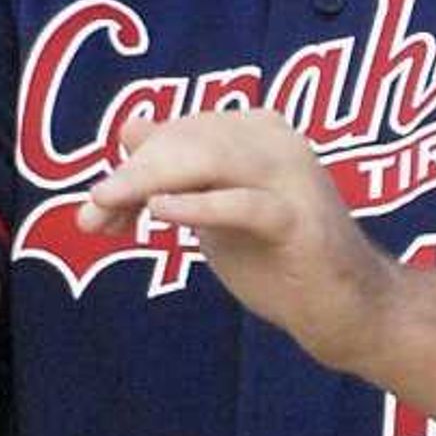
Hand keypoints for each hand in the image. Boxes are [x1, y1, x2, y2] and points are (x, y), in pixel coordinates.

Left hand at [79, 110, 390, 370]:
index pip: (181, 132)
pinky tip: (160, 212)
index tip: (97, 209)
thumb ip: (181, 169)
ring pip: (212, 159)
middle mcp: (278, 142)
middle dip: (133, 175)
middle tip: (90, 212)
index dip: (134, 165)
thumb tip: (130, 127)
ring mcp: (293, 179)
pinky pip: (245, 204)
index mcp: (258, 130)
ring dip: (152, 180)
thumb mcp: (218, 207)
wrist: (346, 308)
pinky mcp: (301, 223)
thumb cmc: (280, 257)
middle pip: (190, 140)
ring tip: (108, 203)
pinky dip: (200, 205)